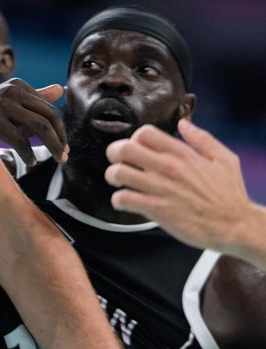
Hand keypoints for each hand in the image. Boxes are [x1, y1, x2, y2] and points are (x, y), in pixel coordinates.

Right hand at [0, 77, 66, 165]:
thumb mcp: (10, 108)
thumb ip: (35, 99)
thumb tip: (61, 88)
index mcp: (17, 86)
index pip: (49, 108)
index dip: (60, 129)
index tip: (62, 146)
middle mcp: (12, 91)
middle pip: (50, 115)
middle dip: (60, 138)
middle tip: (63, 157)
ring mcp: (2, 104)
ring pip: (40, 127)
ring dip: (53, 146)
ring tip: (56, 160)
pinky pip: (21, 140)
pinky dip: (29, 154)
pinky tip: (31, 162)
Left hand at [105, 120, 252, 251]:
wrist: (236, 226)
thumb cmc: (230, 195)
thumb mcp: (224, 159)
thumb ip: (202, 139)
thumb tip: (183, 123)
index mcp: (182, 154)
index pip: (144, 133)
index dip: (134, 138)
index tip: (136, 148)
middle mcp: (168, 168)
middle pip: (123, 149)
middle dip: (114, 153)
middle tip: (117, 161)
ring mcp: (160, 189)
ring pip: (118, 173)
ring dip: (112, 176)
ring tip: (118, 181)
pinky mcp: (156, 210)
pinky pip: (123, 199)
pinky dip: (118, 200)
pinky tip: (124, 201)